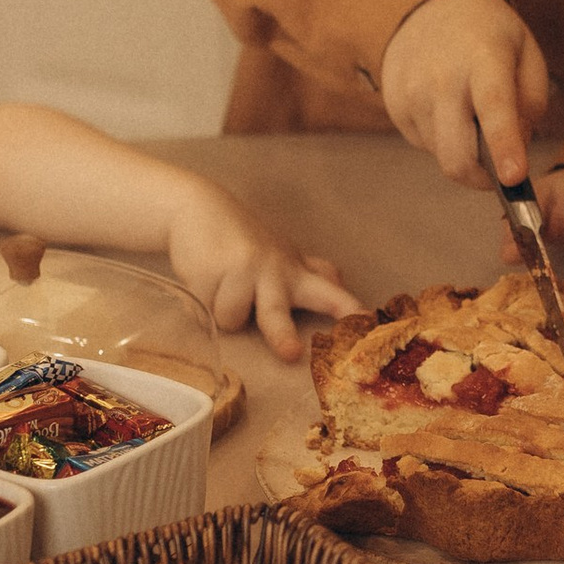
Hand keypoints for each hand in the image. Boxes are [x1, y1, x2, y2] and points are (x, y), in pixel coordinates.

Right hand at [161, 185, 359, 363]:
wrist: (198, 208)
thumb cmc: (244, 240)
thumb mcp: (282, 254)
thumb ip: (311, 271)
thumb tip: (340, 280)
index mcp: (294, 272)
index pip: (328, 292)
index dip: (347, 308)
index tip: (365, 322)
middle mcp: (272, 272)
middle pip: (277, 313)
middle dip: (283, 335)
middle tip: (290, 354)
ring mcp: (240, 271)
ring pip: (231, 319)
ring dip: (221, 309)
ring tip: (220, 285)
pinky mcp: (207, 272)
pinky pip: (204, 310)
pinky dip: (200, 302)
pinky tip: (203, 278)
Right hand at [378, 0, 549, 188]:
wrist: (428, 5)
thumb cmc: (488, 34)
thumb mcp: (526, 53)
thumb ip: (532, 103)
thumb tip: (515, 151)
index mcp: (484, 58)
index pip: (494, 108)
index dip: (504, 146)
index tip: (513, 178)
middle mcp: (442, 77)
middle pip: (457, 155)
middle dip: (482, 179)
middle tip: (500, 173)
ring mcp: (412, 92)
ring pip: (442, 155)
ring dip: (464, 152)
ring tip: (470, 116)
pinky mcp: (394, 105)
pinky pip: (424, 144)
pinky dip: (442, 139)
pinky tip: (447, 109)